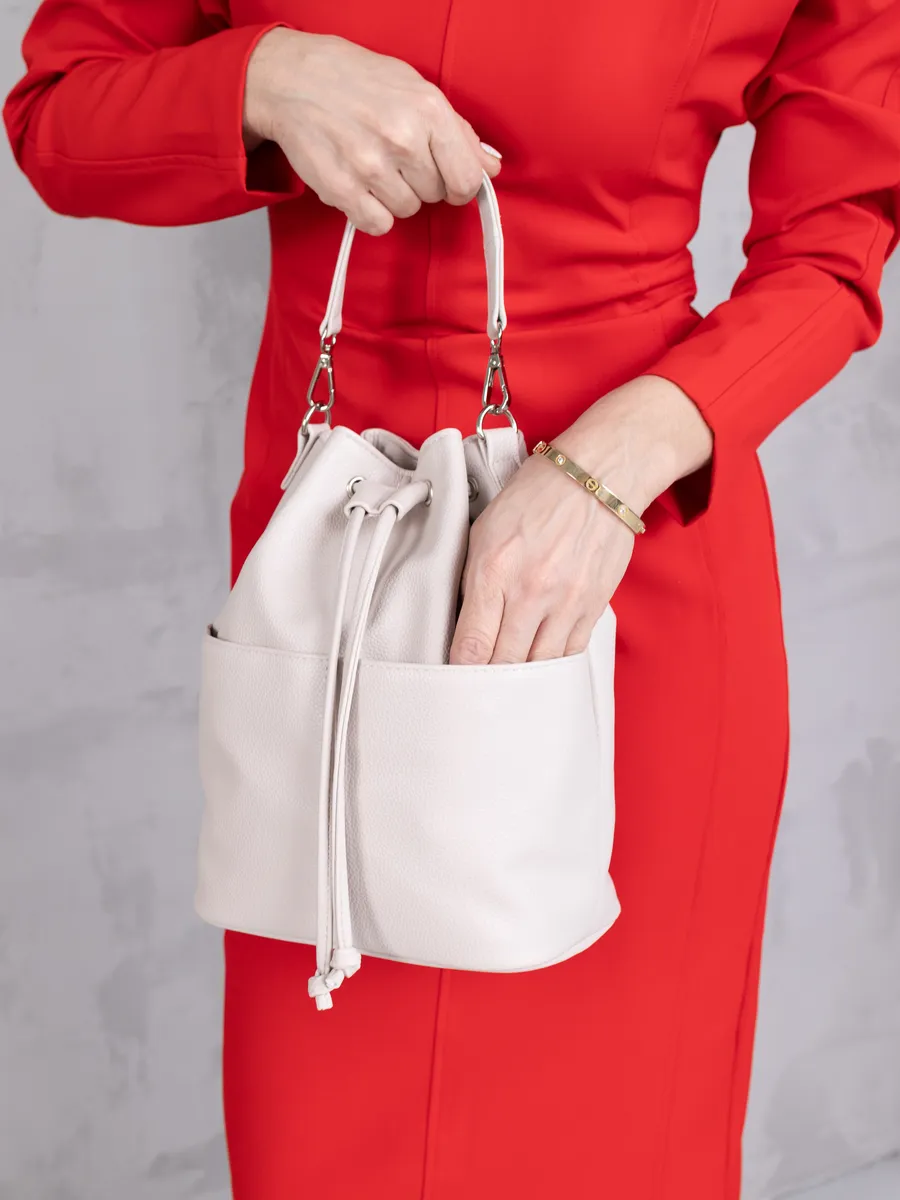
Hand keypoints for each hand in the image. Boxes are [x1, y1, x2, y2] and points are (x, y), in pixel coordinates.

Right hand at [243, 29, 500, 234]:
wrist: (296, 79)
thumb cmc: (359, 82)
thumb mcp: (416, 89)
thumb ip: (458, 132)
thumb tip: (490, 167)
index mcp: (428, 110)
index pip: (466, 178)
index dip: (460, 186)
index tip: (448, 181)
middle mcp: (402, 138)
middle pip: (435, 195)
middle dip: (421, 182)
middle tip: (396, 159)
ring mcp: (370, 166)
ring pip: (406, 210)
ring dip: (394, 196)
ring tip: (375, 167)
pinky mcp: (342, 188)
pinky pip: (377, 224)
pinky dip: (371, 212)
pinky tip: (361, 187)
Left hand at [448, 376, 713, 664]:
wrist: (598, 476)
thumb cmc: (536, 494)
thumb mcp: (485, 528)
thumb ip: (472, 578)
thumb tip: (460, 622)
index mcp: (494, 570)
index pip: (470, 644)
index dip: (457, 672)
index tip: (450, 682)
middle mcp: (530, 592)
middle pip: (503, 664)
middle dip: (485, 682)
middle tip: (473, 692)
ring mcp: (565, 602)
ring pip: (537, 666)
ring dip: (520, 678)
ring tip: (505, 683)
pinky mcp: (592, 607)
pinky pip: (568, 653)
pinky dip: (550, 663)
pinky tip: (538, 664)